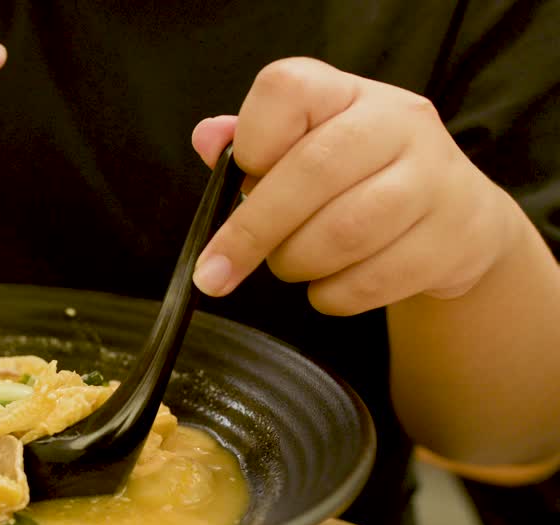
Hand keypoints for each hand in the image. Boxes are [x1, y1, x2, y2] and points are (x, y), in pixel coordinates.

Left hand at [190, 57, 518, 314]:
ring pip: (342, 232)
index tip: (239, 180)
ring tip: (290, 265)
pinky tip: (330, 286)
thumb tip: (207, 139)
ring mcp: (433, 178)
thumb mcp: (306, 148)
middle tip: (216, 271)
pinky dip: (332, 295)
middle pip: (311, 172)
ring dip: (295, 263)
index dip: (251, 141)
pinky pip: (371, 280)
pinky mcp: (452, 237)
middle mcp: (397, 121)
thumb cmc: (358, 181)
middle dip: (252, 232)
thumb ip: (252, 145)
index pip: (286, 89)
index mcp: (346, 92)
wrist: (456, 219)